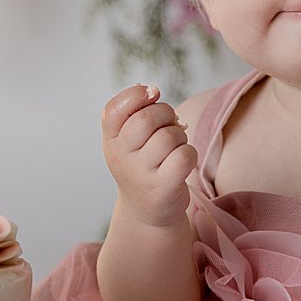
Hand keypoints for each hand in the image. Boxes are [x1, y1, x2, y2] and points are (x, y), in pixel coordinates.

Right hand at [101, 84, 197, 226]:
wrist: (146, 209)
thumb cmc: (142, 164)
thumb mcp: (128, 139)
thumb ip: (135, 111)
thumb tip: (153, 91)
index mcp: (110, 140)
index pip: (114, 109)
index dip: (135, 95)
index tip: (151, 94)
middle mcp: (120, 157)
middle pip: (147, 119)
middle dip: (166, 113)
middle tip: (169, 123)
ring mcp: (140, 174)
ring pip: (170, 136)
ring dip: (180, 136)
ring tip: (174, 148)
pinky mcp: (162, 188)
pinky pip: (184, 156)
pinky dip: (190, 153)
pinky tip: (182, 162)